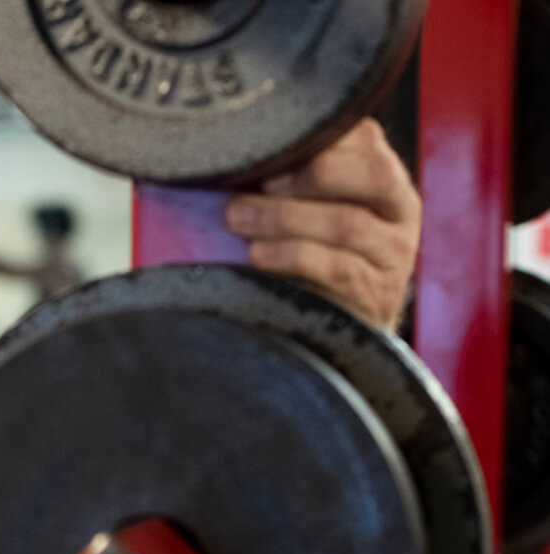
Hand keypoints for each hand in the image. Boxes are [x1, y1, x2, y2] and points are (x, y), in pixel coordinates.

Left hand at [224, 119, 420, 332]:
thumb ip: (297, 179)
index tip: (271, 150)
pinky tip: (256, 253)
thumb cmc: (318, 256)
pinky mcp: (374, 293)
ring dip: (284, 218)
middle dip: (309, 175)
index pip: (367, 138)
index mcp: (386, 177)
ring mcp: (394, 254)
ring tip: (236, 218)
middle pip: (373, 174)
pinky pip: (336, 268)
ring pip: (346, 224)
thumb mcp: (315, 210)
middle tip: (255, 185)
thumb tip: (241, 157)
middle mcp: (402, 209)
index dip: (320, 140)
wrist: (343, 329)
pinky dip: (290, 256)